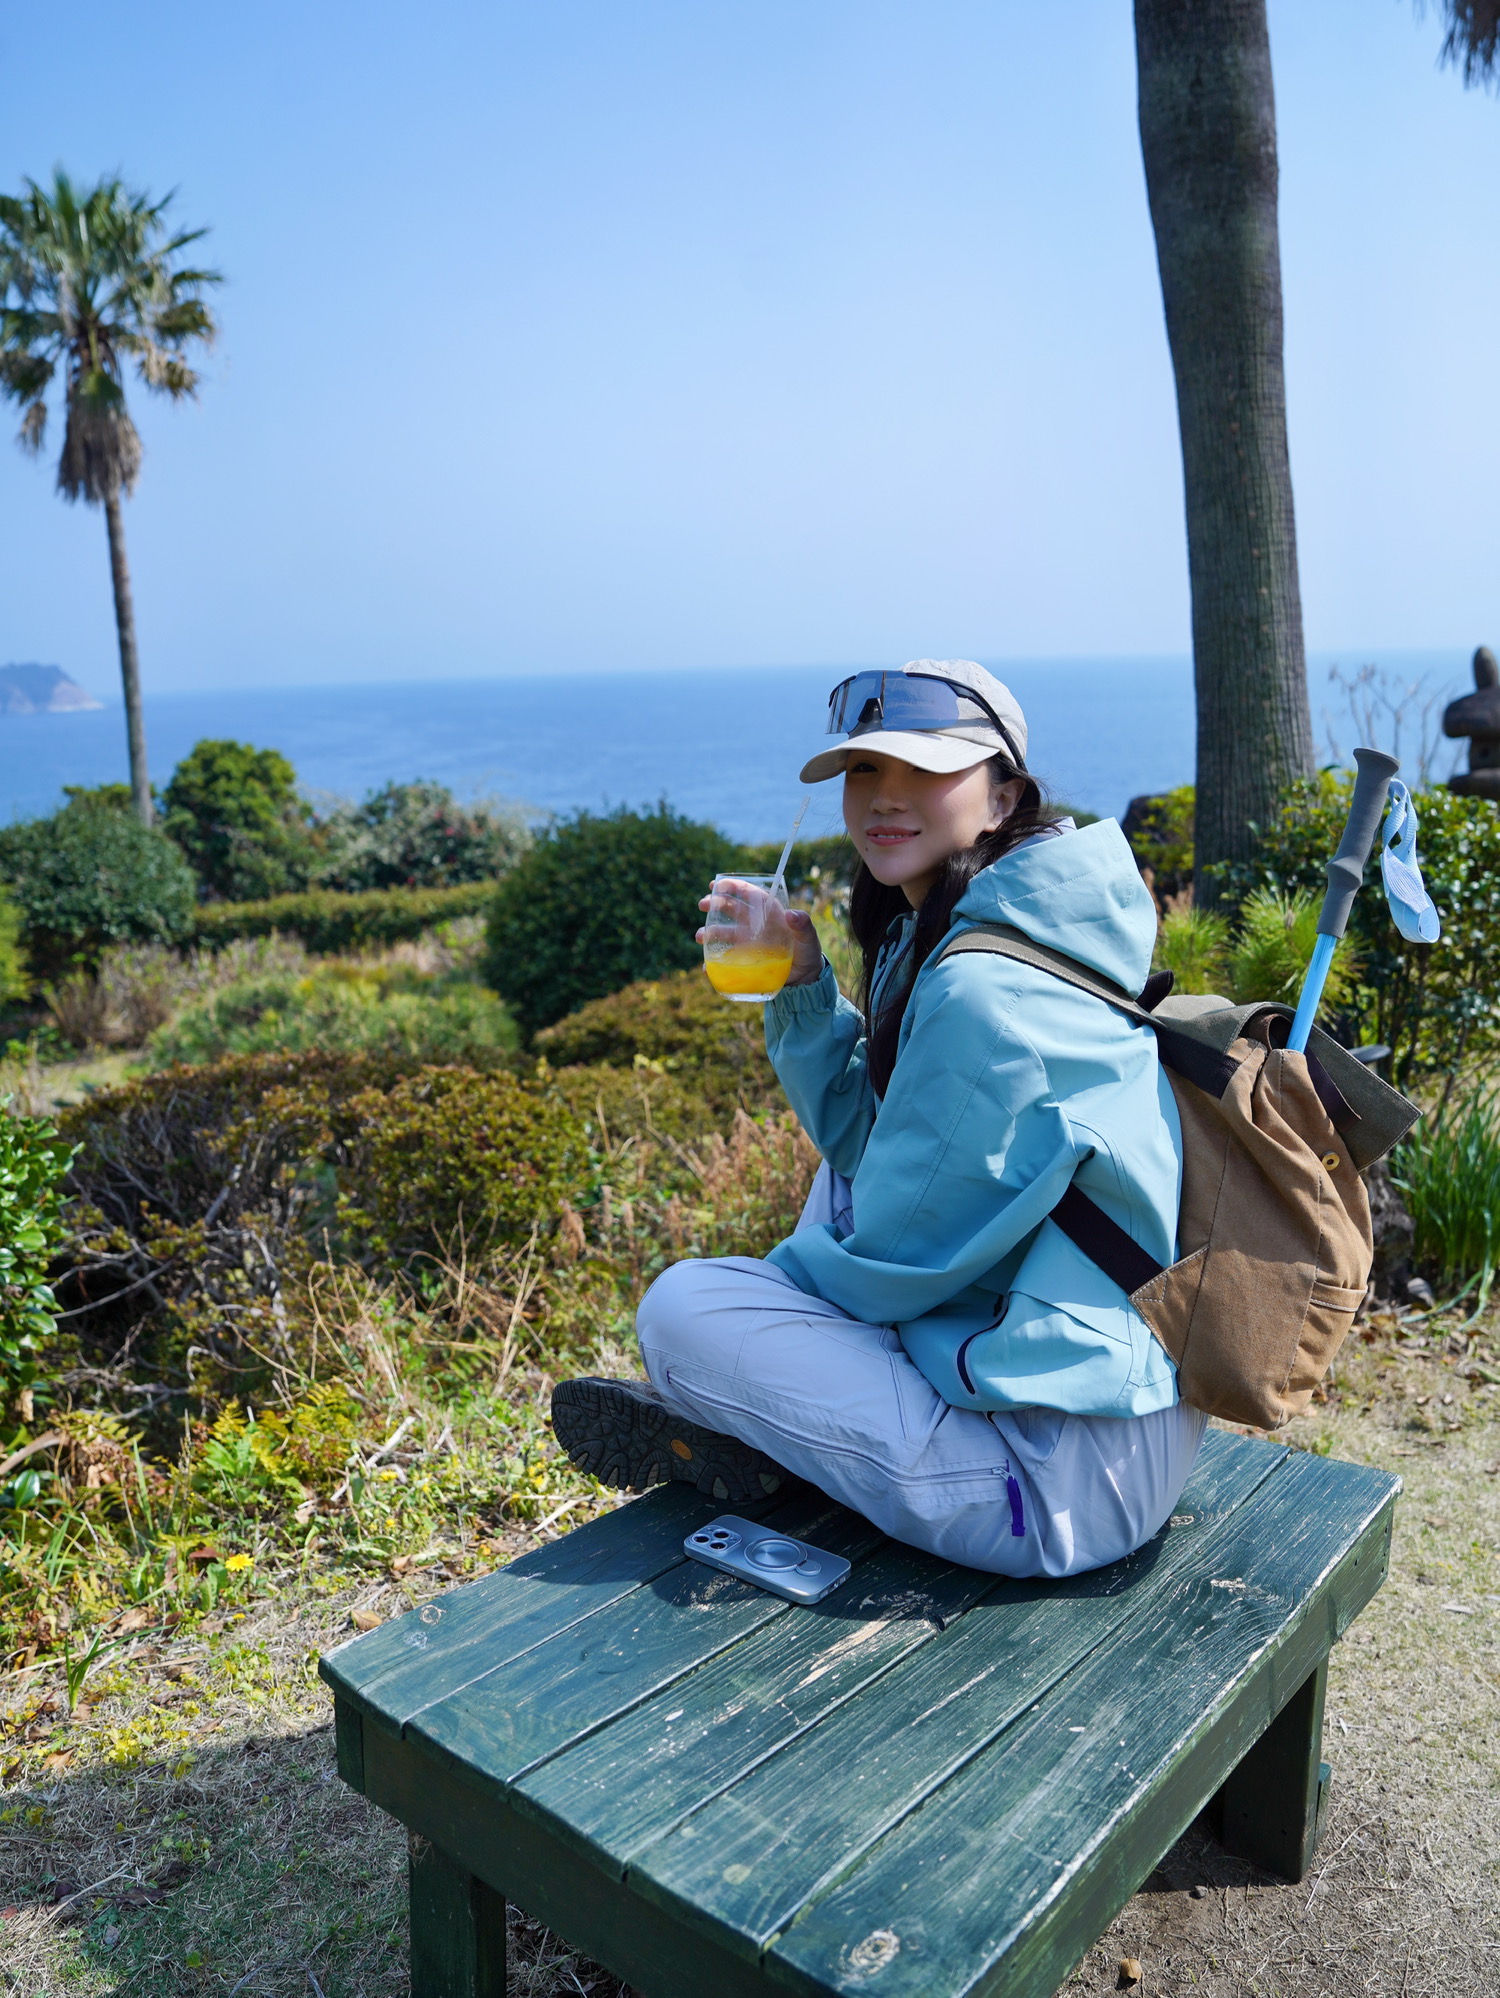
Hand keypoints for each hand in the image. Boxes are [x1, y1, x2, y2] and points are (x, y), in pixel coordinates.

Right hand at [696, 885, 824, 986]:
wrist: (803, 978)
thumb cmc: (807, 952)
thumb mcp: (808, 938)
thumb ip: (803, 926)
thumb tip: (792, 915)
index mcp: (767, 912)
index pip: (747, 894)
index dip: (731, 886)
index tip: (715, 884)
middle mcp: (753, 924)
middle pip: (729, 909)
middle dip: (713, 904)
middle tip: (703, 904)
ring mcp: (745, 942)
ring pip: (721, 933)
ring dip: (708, 932)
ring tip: (701, 937)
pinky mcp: (742, 960)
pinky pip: (723, 959)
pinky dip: (712, 962)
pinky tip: (706, 967)